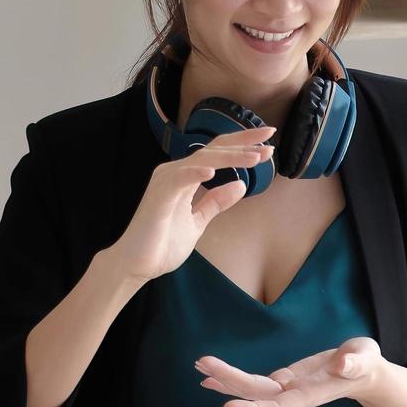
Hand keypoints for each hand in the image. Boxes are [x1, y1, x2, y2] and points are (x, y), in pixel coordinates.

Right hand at [105, 126, 276, 282]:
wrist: (137, 265)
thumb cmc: (162, 243)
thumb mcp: (198, 221)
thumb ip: (215, 202)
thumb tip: (240, 185)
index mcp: (185, 176)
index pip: (217, 152)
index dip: (242, 144)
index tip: (268, 143)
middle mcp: (175, 173)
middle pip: (212, 149)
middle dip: (243, 144)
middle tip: (269, 141)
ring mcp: (166, 182)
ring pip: (202, 160)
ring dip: (230, 157)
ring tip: (255, 157)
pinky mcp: (158, 197)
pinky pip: (179, 179)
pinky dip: (195, 173)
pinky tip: (213, 172)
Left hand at [195, 337, 385, 406]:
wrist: (362, 372)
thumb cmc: (363, 364)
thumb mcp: (364, 358)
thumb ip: (355, 362)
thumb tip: (343, 362)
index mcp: (310, 394)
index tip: (228, 406)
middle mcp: (293, 395)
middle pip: (256, 395)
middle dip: (230, 381)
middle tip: (204, 365)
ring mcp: (285, 389)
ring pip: (250, 390)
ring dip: (225, 380)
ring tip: (201, 368)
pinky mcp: (282, 381)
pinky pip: (252, 384)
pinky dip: (232, 379)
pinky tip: (212, 377)